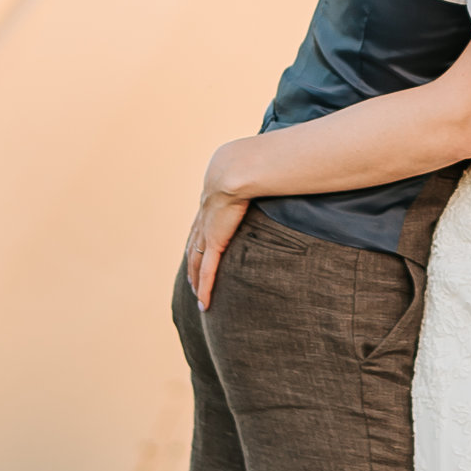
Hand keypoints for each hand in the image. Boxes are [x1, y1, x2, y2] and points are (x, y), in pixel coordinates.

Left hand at [184, 161, 251, 309]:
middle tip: (192, 280)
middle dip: (192, 266)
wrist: (236, 170)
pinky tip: (204, 303)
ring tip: (198, 295)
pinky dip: (205, 289)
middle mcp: (204, 220)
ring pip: (197, 264)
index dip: (198, 242)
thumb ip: (260, 178)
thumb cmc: (248, 166)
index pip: (201, 228)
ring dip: (196, 281)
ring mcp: (207, 233)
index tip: (199, 251)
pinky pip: (208, 272)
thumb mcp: (250, 173)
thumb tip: (278, 171)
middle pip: (193, 249)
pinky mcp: (214, 243)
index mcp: (211, 204)